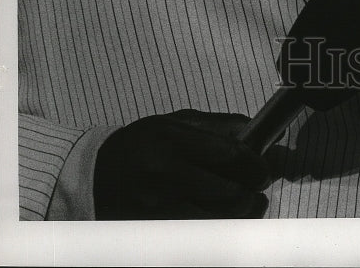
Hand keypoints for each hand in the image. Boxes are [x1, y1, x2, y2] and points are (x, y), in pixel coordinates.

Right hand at [93, 109, 272, 218]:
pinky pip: (199, 236)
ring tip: (250, 203)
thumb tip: (256, 132)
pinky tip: (227, 218)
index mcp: (171, 139)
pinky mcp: (155, 230)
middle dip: (252, 191)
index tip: (263, 167)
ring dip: (242, 214)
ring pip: (218, 220)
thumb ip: (216, 127)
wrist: (96, 175)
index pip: (228, 154)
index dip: (254, 164)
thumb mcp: (174, 124)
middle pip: (228, 192)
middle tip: (259, 186)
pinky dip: (219, 228)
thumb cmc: (142, 145)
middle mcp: (164, 173)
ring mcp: (158, 206)